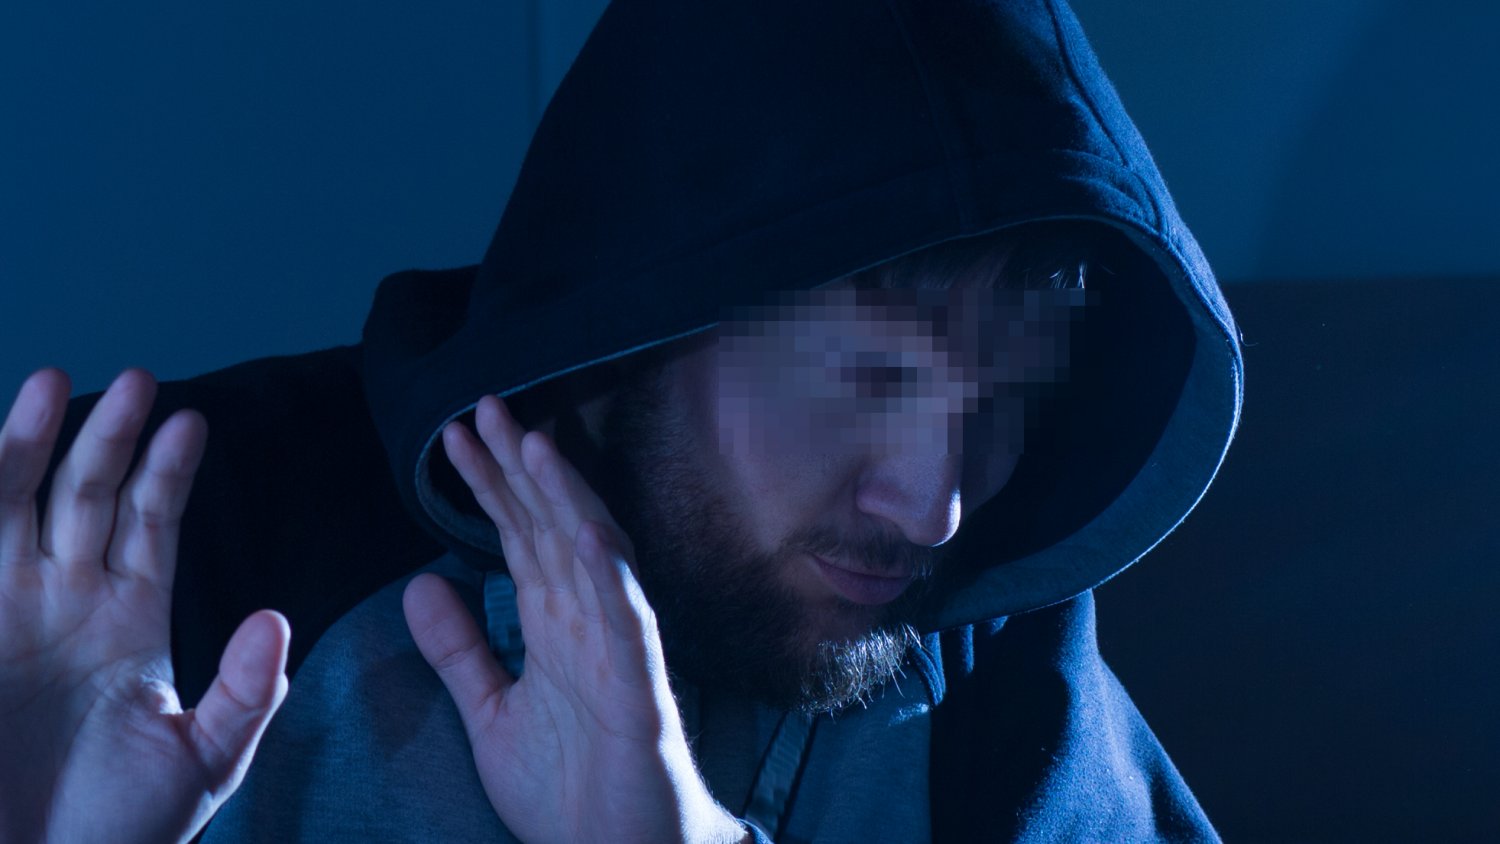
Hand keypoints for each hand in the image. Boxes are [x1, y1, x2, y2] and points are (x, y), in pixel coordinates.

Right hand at [0, 369, 289, 843]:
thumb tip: (277, 620)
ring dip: (22, 446)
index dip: (169, 472)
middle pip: (84, 496)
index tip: (192, 422)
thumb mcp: (202, 759)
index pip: (152, 523)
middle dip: (106, 438)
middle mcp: (64, 601)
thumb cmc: (121, 828)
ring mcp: (4, 611)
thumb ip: (244, 692)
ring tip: (45, 383)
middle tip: (136, 379)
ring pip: (10, 506)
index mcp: (130, 618)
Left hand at [402, 395, 747, 843]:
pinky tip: (582, 523)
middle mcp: (588, 622)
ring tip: (528, 440)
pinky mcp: (637, 684)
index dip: (491, 487)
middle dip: (518, 468)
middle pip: (552, 528)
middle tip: (483, 407)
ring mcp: (617, 647)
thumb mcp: (490, 714)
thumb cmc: (570, 792)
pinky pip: (622, 615)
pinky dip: (604, 566)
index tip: (456, 439)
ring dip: (561, 495)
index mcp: (555, 627)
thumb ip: (460, 650)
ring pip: (589, 553)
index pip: (519, 539)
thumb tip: (420, 582)